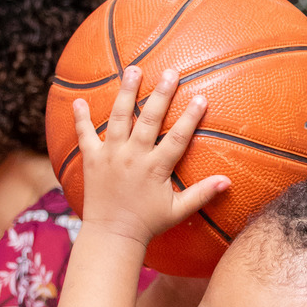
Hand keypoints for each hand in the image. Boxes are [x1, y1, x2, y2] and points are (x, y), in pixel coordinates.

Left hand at [72, 67, 229, 248]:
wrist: (112, 235)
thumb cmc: (148, 224)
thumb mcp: (179, 211)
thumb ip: (202, 193)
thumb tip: (228, 181)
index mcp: (155, 168)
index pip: (177, 137)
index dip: (190, 117)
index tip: (201, 98)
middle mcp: (133, 157)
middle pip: (149, 119)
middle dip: (161, 94)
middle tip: (171, 72)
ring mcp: (111, 156)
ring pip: (119, 118)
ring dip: (126, 93)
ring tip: (133, 70)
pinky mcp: (92, 160)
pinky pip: (85, 135)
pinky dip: (80, 118)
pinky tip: (78, 100)